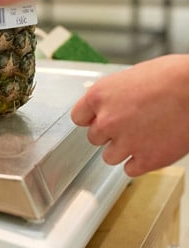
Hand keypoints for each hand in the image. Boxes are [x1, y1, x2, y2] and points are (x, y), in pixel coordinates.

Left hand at [71, 55, 188, 176]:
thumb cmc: (170, 77)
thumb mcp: (129, 77)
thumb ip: (112, 95)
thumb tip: (106, 104)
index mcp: (99, 96)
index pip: (78, 117)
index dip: (91, 119)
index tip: (98, 120)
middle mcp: (107, 120)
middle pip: (94, 138)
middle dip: (109, 133)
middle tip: (129, 125)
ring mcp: (126, 142)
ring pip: (109, 157)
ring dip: (123, 150)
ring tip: (142, 137)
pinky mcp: (147, 159)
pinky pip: (130, 170)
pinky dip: (139, 163)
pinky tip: (150, 149)